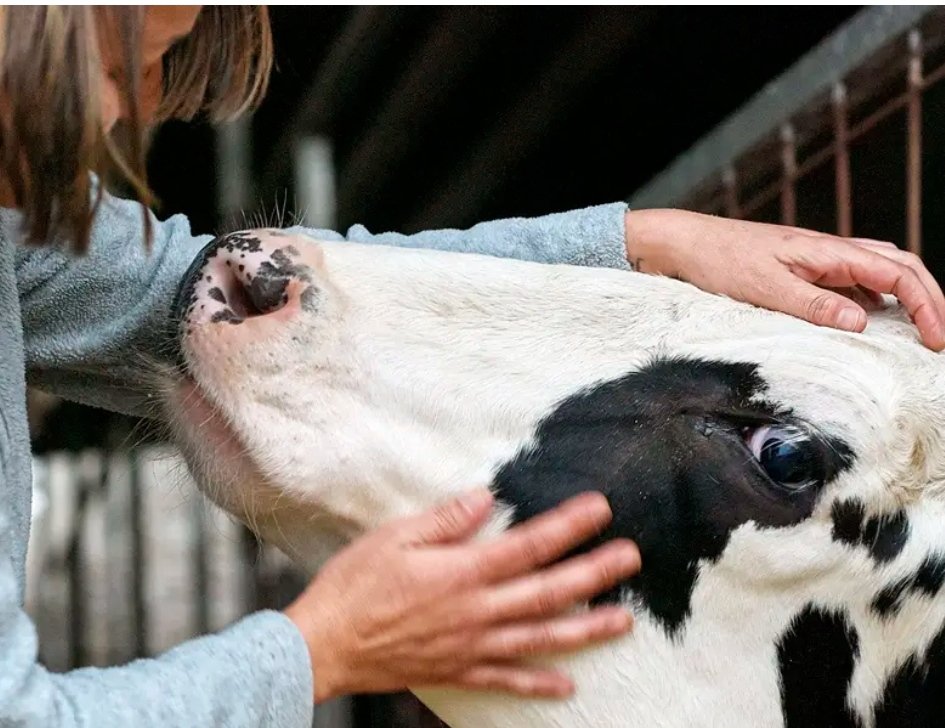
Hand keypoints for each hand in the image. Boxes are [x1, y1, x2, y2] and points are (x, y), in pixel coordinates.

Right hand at [284, 490, 638, 701]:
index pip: (528, 545)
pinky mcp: (459, 670)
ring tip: (623, 620)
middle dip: (594, 572)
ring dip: (586, 629)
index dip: (568, 526)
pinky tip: (569, 684)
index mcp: (462, 573)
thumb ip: (444, 520)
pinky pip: (507, 679)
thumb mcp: (393, 538)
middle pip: (547, 591)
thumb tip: (485, 498)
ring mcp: (472, 646)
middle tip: (631, 557)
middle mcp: (477, 611)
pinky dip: (540, 683)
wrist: (325, 646)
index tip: (599, 509)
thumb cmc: (355, 586)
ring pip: (541, 638)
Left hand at [624, 209, 944, 350]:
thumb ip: (814, 305)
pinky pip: (853, 282)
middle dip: (929, 298)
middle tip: (939, 337)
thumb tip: (863, 322)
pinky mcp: (805, 270)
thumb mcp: (766, 288)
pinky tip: (870, 321)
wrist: (687, 244)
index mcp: (829, 251)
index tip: (937, 338)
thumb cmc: (721, 261)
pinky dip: (874, 300)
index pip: (898, 273)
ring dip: (906, 296)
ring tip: (918, 330)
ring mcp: (819, 260)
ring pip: (881, 271)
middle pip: (901, 267)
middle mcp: (831, 251)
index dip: (927, 305)